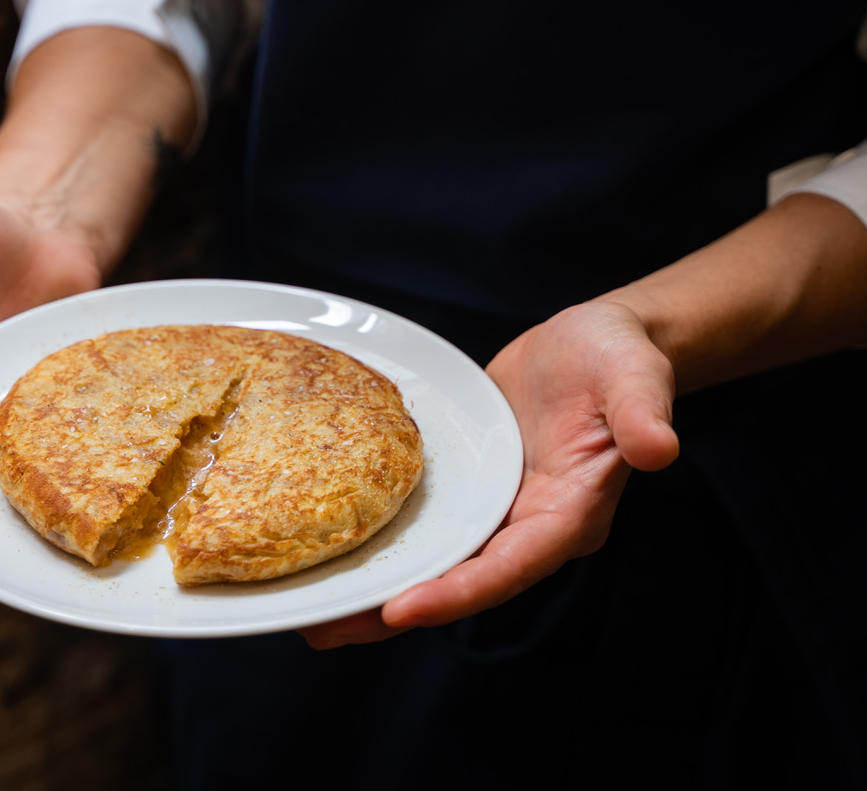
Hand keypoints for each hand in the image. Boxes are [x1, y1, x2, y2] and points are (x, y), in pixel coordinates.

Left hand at [300, 301, 680, 647]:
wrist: (595, 342)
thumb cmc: (619, 357)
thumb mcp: (636, 374)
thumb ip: (642, 413)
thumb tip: (660, 449)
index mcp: (569, 514)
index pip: (510, 566)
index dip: (458, 592)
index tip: (401, 609)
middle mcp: (528, 527)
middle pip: (459, 583)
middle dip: (394, 610)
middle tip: (323, 629)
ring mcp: (496, 511)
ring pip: (433, 563)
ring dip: (376, 590)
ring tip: (311, 611)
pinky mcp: (469, 490)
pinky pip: (425, 526)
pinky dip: (384, 543)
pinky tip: (332, 548)